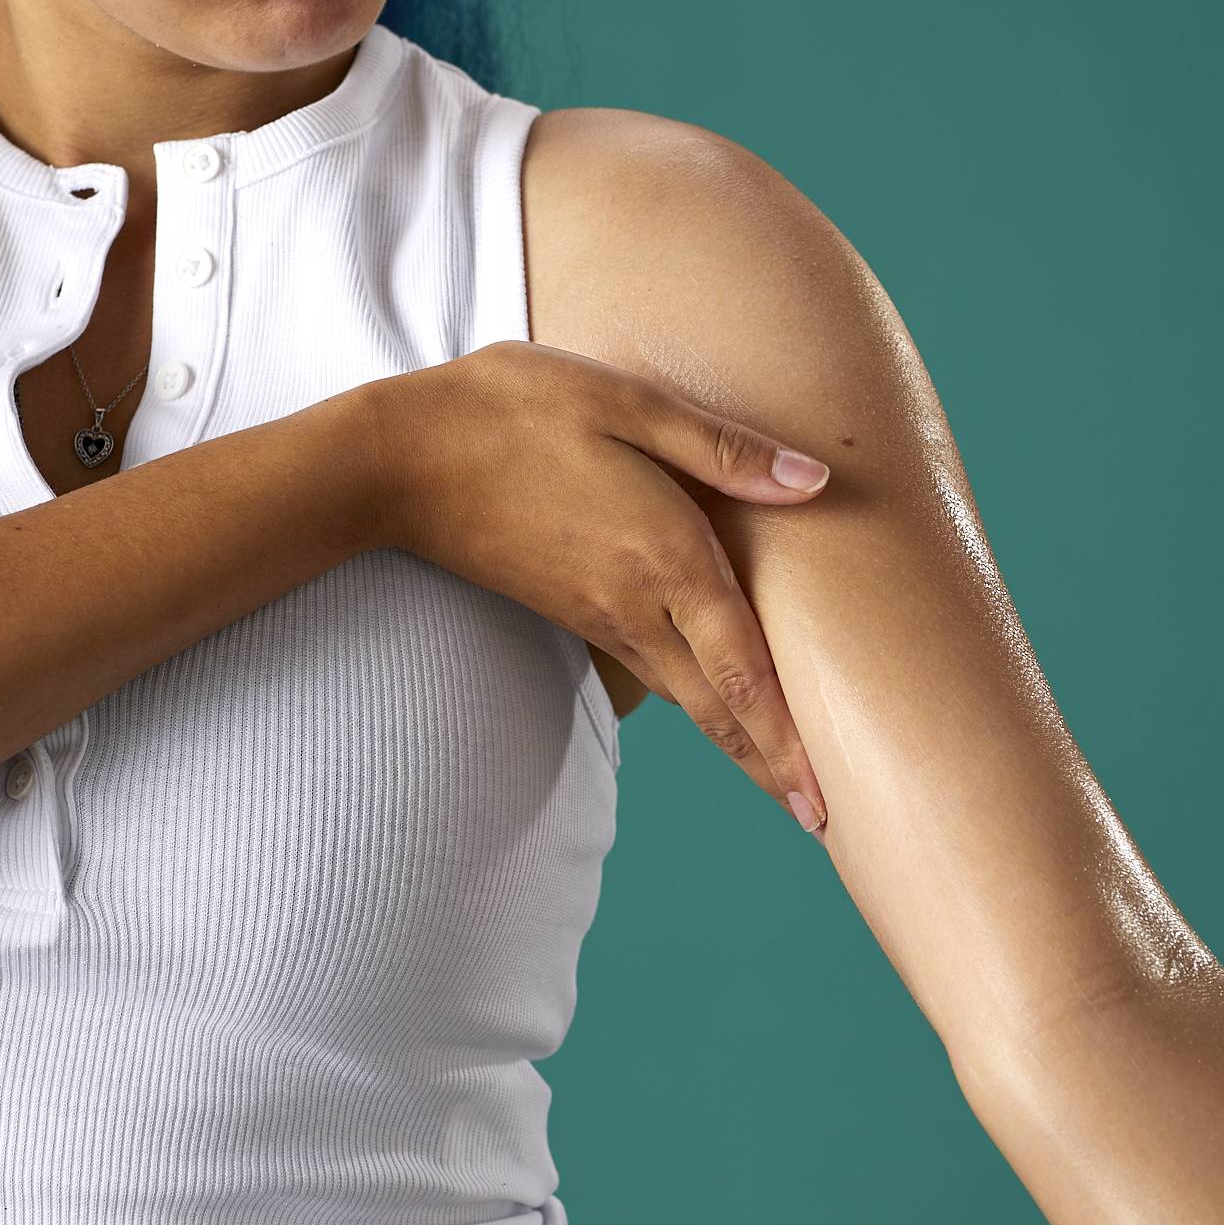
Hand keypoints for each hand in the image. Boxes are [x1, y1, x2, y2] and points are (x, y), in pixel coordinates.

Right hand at [357, 341, 831, 830]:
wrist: (399, 459)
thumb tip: (816, 484)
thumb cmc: (514, 412)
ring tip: (781, 776)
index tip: (823, 803)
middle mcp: (637, 604)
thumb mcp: (627, 402)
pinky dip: (696, 703)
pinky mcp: (571, 609)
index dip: (787, 741)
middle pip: (718, 709)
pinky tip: (712, 701)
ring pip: (685, 697)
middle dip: (772, 769)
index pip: (743, 672)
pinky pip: (651, 671)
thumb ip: (722, 448)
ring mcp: (599, 614)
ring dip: (737, 743)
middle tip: (824, 822)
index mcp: (666, 557)